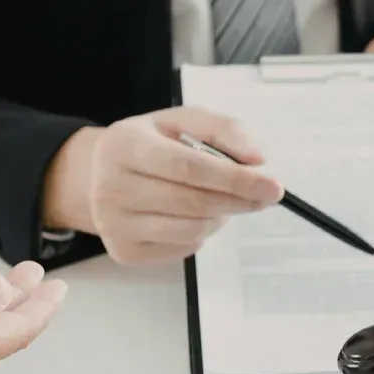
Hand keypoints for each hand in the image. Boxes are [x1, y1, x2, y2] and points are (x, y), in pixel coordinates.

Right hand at [43, 108, 283, 264]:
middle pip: (194, 202)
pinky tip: (192, 214)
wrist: (101, 175)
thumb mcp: (182, 121)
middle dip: (239, 200)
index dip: (235, 178)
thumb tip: (257, 160)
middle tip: (265, 196)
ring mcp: (114, 225)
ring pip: (193, 229)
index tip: (272, 185)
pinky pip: (184, 247)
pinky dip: (202, 232)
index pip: (189, 167)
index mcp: (123, 145)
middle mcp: (111, 188)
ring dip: (222, 217)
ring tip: (221, 200)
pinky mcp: (124, 251)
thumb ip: (224, 130)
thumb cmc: (150, 145)